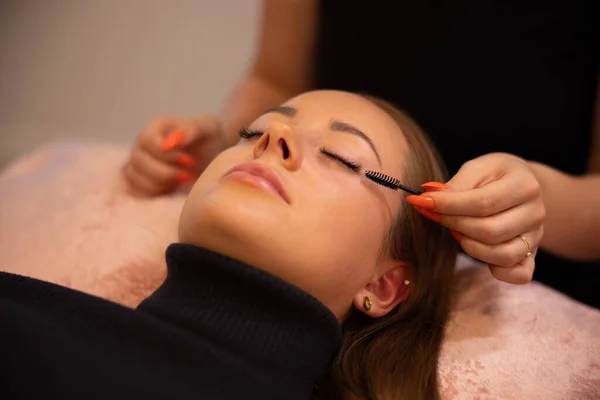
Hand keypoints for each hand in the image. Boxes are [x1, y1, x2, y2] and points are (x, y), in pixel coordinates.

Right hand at [124, 114, 224, 196]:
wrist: (214, 156)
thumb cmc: (210, 139)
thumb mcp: (208, 127)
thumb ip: (190, 130)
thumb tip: (167, 144)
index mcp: (156, 127)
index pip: (146, 141)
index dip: (166, 155)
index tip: (190, 162)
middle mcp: (142, 145)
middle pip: (137, 160)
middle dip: (164, 172)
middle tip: (188, 176)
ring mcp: (138, 164)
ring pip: (133, 177)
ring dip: (159, 185)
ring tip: (181, 182)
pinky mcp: (139, 182)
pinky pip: (134, 192)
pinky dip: (152, 195)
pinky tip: (172, 191)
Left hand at [406, 153, 545, 283]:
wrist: (521, 184)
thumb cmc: (494, 175)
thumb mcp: (477, 168)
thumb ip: (457, 184)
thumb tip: (429, 197)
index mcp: (524, 185)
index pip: (483, 203)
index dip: (448, 206)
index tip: (422, 202)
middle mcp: (535, 213)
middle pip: (491, 231)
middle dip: (455, 225)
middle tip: (437, 215)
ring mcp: (536, 237)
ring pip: (502, 254)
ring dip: (470, 247)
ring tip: (457, 231)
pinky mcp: (532, 255)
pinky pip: (518, 274)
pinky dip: (498, 271)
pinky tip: (479, 253)